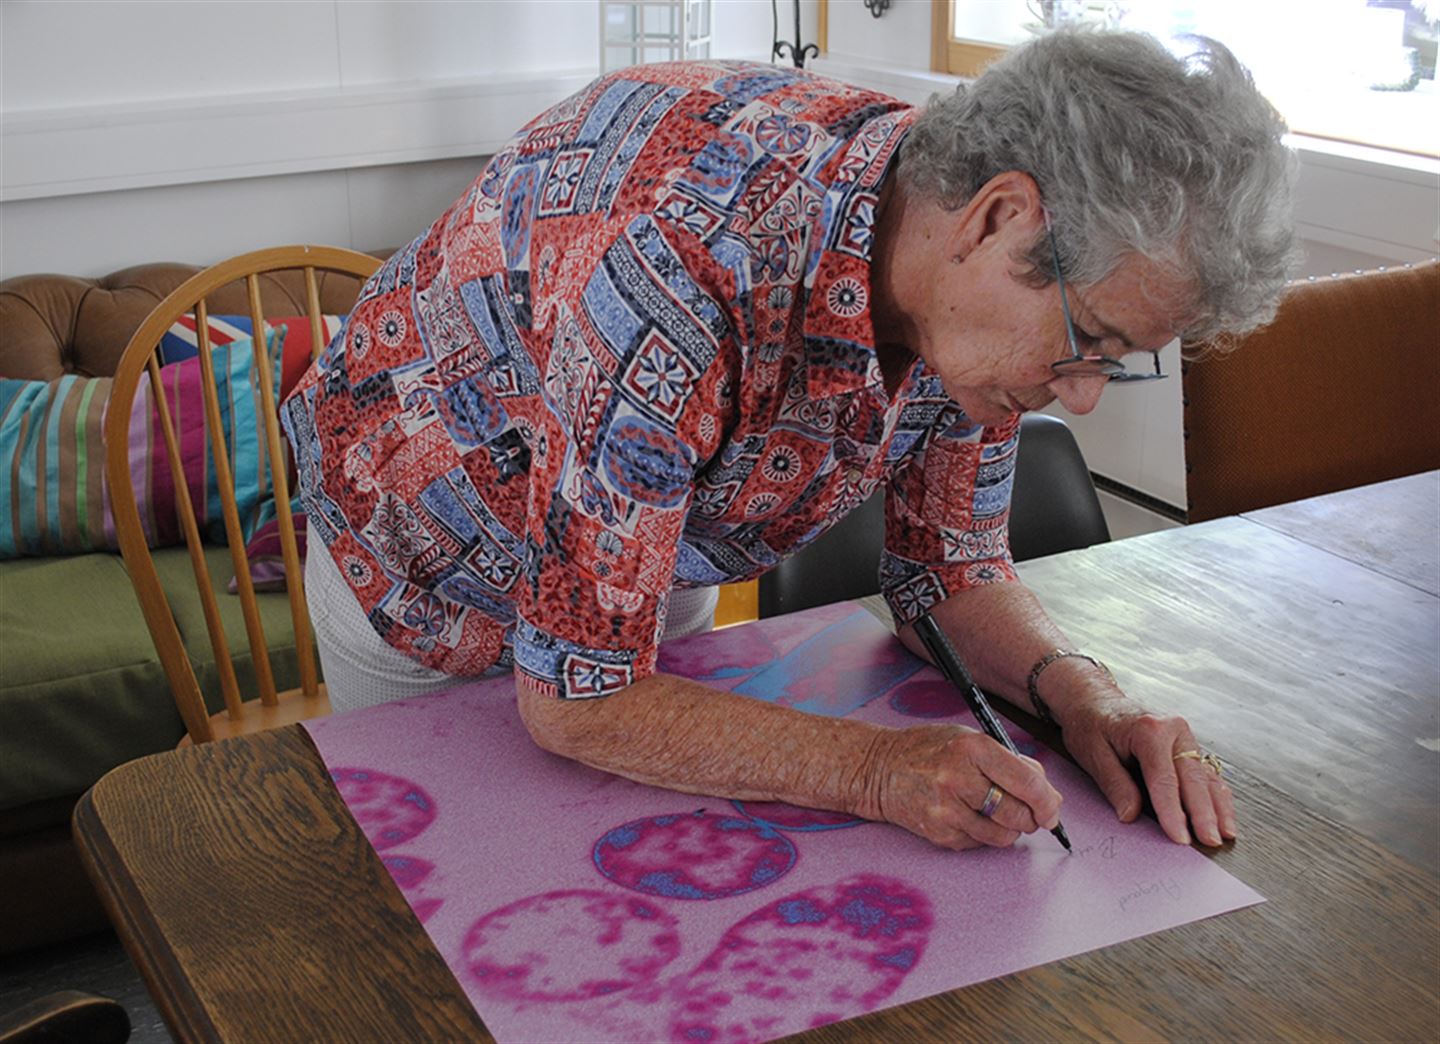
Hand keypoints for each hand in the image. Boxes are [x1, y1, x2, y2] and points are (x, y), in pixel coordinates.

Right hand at [870, 724, 1062, 849]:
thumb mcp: (970, 740)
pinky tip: (967, 816)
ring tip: (993, 812)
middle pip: (1018, 813)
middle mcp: (958, 778)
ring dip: (1008, 829)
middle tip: (1027, 813)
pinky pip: (979, 844)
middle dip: (1030, 818)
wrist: (878, 769)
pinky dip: (983, 835)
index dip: (1048, 801)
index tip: (1053, 810)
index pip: (1027, 781)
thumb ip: (1011, 763)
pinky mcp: (938, 832)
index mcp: (972, 748)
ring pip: (1003, 836)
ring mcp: (946, 809)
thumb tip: (1050, 796)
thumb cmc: (928, 750)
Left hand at [1059, 694, 1236, 846]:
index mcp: (1150, 730)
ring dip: (1218, 807)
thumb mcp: (1092, 753)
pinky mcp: (1188, 747)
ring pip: (1206, 777)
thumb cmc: (1091, 725)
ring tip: (1225, 835)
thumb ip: (1115, 784)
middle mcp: (1175, 730)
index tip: (1179, 838)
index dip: (1172, 812)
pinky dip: (1217, 797)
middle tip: (1209, 842)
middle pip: (1193, 778)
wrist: (1095, 700)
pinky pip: (1206, 774)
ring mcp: (1185, 738)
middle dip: (1203, 813)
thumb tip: (1130, 815)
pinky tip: (1223, 817)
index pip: (1164, 779)